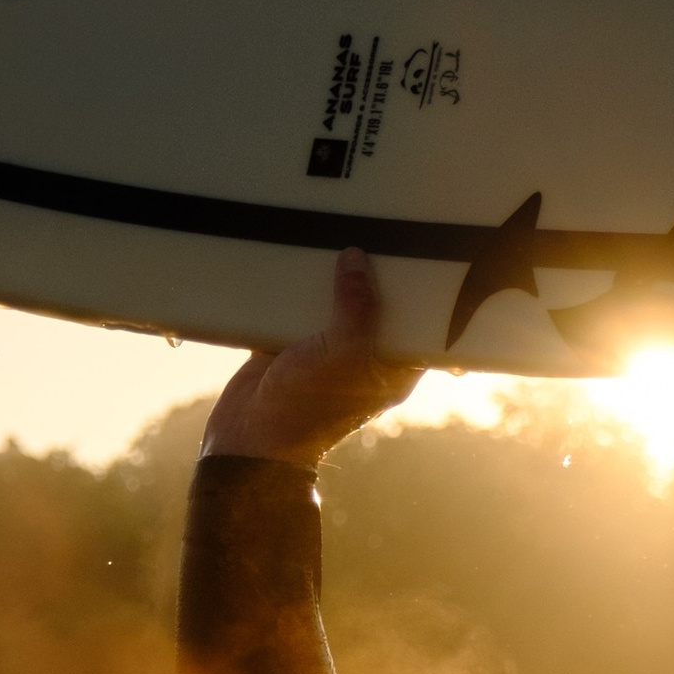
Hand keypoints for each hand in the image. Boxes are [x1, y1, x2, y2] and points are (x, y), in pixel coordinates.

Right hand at [199, 250, 423, 469]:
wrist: (248, 436)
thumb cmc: (307, 408)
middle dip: (371, 276)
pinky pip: (296, 308)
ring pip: (334, 304)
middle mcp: (362, 356)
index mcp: (391, 367)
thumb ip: (357, 307)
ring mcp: (326, 350)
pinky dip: (293, 289)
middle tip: (376, 237)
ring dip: (329, 279)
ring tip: (335, 237)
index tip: (425, 260)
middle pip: (375, 306)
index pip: (419, 326)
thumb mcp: (344, 353)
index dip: (423, 296)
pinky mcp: (291, 344)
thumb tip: (357, 259)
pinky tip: (296, 257)